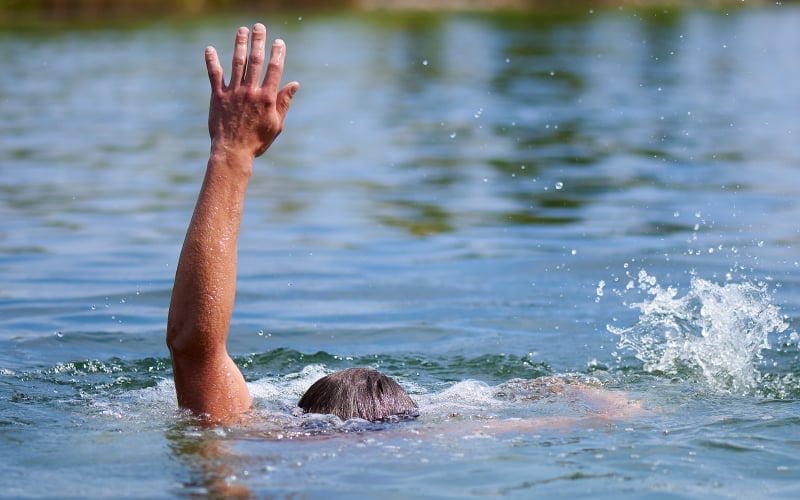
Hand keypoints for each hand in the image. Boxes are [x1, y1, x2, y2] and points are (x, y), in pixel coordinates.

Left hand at [205, 23, 298, 158]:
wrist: (233, 152)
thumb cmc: (257, 141)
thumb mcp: (276, 124)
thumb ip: (284, 102)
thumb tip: (294, 84)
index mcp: (267, 98)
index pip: (274, 70)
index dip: (277, 54)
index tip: (279, 42)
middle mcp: (250, 92)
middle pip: (256, 61)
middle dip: (258, 42)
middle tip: (259, 27)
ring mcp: (233, 93)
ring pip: (237, 63)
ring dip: (239, 45)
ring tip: (241, 30)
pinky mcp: (218, 97)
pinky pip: (214, 75)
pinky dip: (211, 61)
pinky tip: (209, 49)